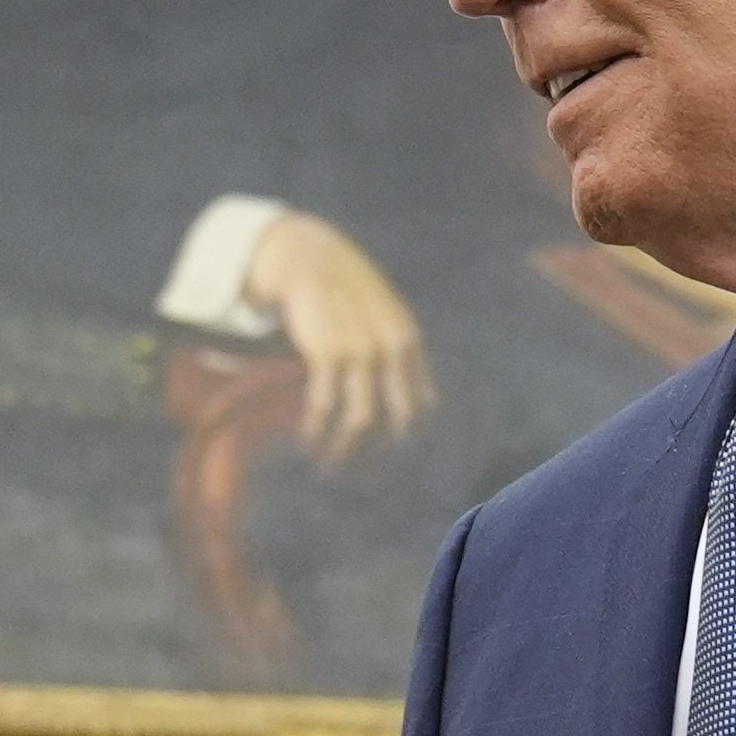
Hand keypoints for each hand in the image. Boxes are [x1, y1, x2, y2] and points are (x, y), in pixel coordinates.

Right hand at [243, 210, 436, 462]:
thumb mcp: (388, 320)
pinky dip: (316, 428)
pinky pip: (324, 404)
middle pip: (396, 419)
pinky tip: (308, 440)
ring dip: (343, 449)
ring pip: (359, 420)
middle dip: (380, 454)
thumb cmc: (350, 294)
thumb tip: (427, 406)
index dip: (408, 439)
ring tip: (327, 465)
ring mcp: (360, 351)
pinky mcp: (327, 352)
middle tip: (362, 475)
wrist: (313, 260)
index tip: (389, 460)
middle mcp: (391, 349)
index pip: (420, 405)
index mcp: (409, 343)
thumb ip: (405, 358)